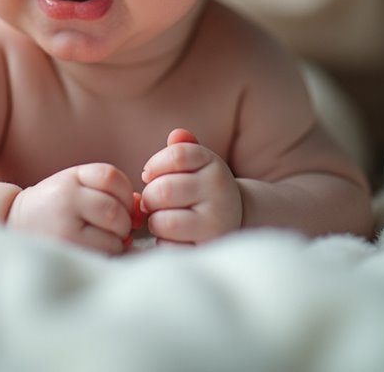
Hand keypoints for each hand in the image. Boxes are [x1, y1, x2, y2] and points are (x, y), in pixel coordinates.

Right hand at [8, 163, 133, 253]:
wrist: (12, 224)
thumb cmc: (54, 206)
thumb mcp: (77, 188)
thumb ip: (109, 192)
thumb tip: (140, 208)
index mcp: (71, 177)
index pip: (112, 177)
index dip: (125, 193)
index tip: (120, 204)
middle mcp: (66, 197)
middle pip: (115, 209)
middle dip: (123, 221)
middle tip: (114, 227)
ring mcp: (65, 225)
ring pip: (114, 233)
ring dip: (118, 240)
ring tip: (102, 239)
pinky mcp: (67, 249)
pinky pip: (105, 252)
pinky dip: (109, 253)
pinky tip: (96, 250)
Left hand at [141, 129, 241, 244]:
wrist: (234, 217)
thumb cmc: (202, 187)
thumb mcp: (197, 163)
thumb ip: (183, 147)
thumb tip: (176, 135)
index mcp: (214, 166)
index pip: (175, 155)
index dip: (154, 165)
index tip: (150, 175)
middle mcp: (220, 193)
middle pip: (163, 190)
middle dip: (149, 197)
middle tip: (152, 201)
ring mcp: (216, 223)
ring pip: (164, 222)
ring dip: (154, 221)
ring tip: (162, 218)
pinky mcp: (209, 249)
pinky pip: (170, 248)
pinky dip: (163, 243)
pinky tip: (171, 237)